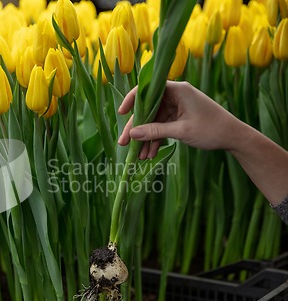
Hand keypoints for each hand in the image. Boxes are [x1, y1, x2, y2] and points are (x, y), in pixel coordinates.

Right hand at [117, 81, 246, 158]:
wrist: (234, 137)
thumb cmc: (212, 129)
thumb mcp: (181, 131)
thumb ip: (155, 131)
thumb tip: (132, 134)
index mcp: (178, 90)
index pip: (148, 89)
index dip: (132, 100)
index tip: (121, 113)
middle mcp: (176, 95)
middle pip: (148, 109)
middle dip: (136, 128)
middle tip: (123, 143)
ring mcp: (177, 106)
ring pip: (154, 120)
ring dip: (146, 138)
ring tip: (139, 155)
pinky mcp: (179, 117)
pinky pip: (162, 126)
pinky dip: (156, 139)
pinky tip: (150, 153)